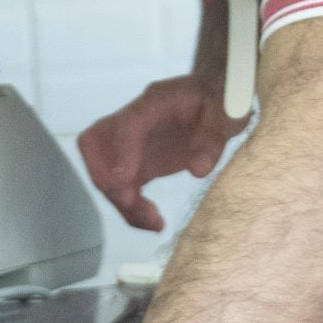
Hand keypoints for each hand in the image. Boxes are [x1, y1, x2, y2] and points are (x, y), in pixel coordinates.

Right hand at [77, 75, 247, 234]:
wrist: (217, 99)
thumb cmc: (221, 100)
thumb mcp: (227, 112)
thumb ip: (213, 138)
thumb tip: (198, 170)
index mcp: (156, 102)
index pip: (127, 123)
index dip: (120, 150)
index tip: (124, 181)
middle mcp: (134, 122)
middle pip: (95, 146)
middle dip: (105, 178)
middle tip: (132, 201)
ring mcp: (133, 145)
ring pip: (105, 173)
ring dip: (121, 202)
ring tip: (154, 222)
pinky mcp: (139, 165)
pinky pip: (122, 188)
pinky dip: (131, 210)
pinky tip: (155, 224)